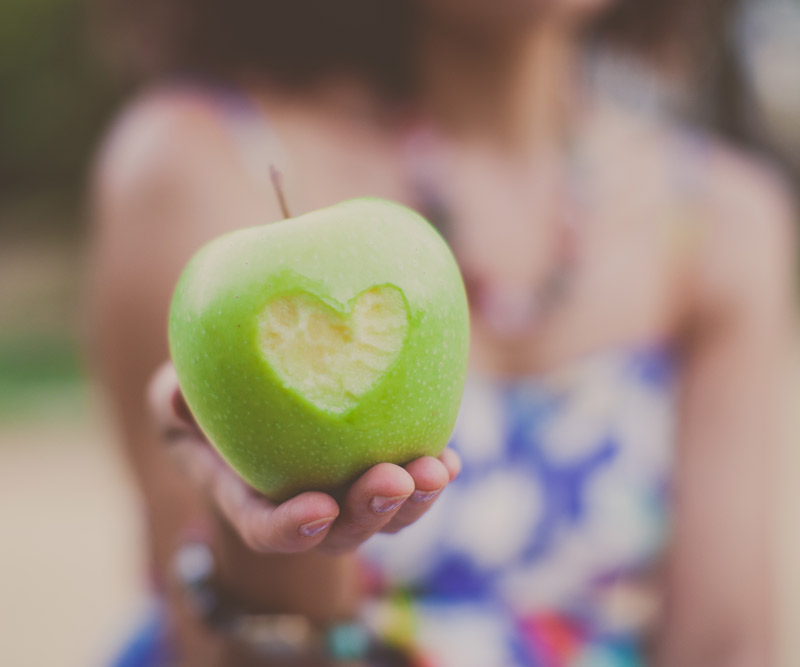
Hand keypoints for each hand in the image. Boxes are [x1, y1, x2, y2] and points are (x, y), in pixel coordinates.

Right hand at [148, 362, 460, 554]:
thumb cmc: (202, 395)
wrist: (245, 388)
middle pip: (340, 532)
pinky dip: (432, 475)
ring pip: (384, 516)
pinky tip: (450, 458)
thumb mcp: (174, 392)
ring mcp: (342, 489)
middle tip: (395, 479)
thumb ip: (175, 400)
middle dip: (370, 513)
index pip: (267, 528)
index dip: (291, 528)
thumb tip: (179, 393)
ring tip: (438, 469)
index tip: (316, 508)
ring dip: (414, 500)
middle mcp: (301, 504)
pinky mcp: (373, 462)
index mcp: (248, 495)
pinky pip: (408, 481)